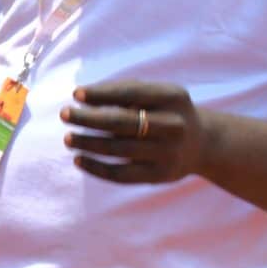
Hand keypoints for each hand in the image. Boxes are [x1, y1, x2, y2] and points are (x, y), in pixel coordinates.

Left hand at [61, 80, 215, 185]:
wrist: (202, 143)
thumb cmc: (164, 111)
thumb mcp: (155, 95)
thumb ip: (123, 92)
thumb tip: (80, 97)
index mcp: (172, 96)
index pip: (131, 93)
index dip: (101, 93)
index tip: (76, 94)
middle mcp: (174, 124)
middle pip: (122, 122)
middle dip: (88, 118)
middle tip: (64, 114)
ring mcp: (168, 152)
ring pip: (118, 149)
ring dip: (88, 143)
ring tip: (68, 138)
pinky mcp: (161, 175)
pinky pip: (122, 174)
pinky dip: (97, 168)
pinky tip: (78, 159)